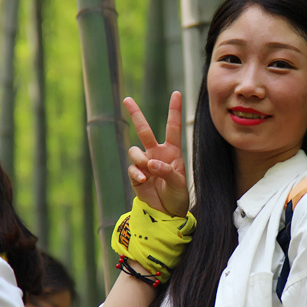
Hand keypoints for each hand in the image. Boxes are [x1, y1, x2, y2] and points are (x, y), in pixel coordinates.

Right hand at [124, 92, 188, 216]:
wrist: (167, 213)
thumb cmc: (177, 196)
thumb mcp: (178, 183)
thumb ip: (167, 171)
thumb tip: (150, 163)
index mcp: (172, 152)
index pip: (173, 127)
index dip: (174, 110)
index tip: (176, 93)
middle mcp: (156, 154)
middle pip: (144, 130)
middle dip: (136, 114)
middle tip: (127, 99)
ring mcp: (145, 163)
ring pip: (134, 150)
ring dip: (139, 158)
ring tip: (148, 170)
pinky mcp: (136, 175)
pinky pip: (132, 168)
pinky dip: (136, 173)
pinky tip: (143, 179)